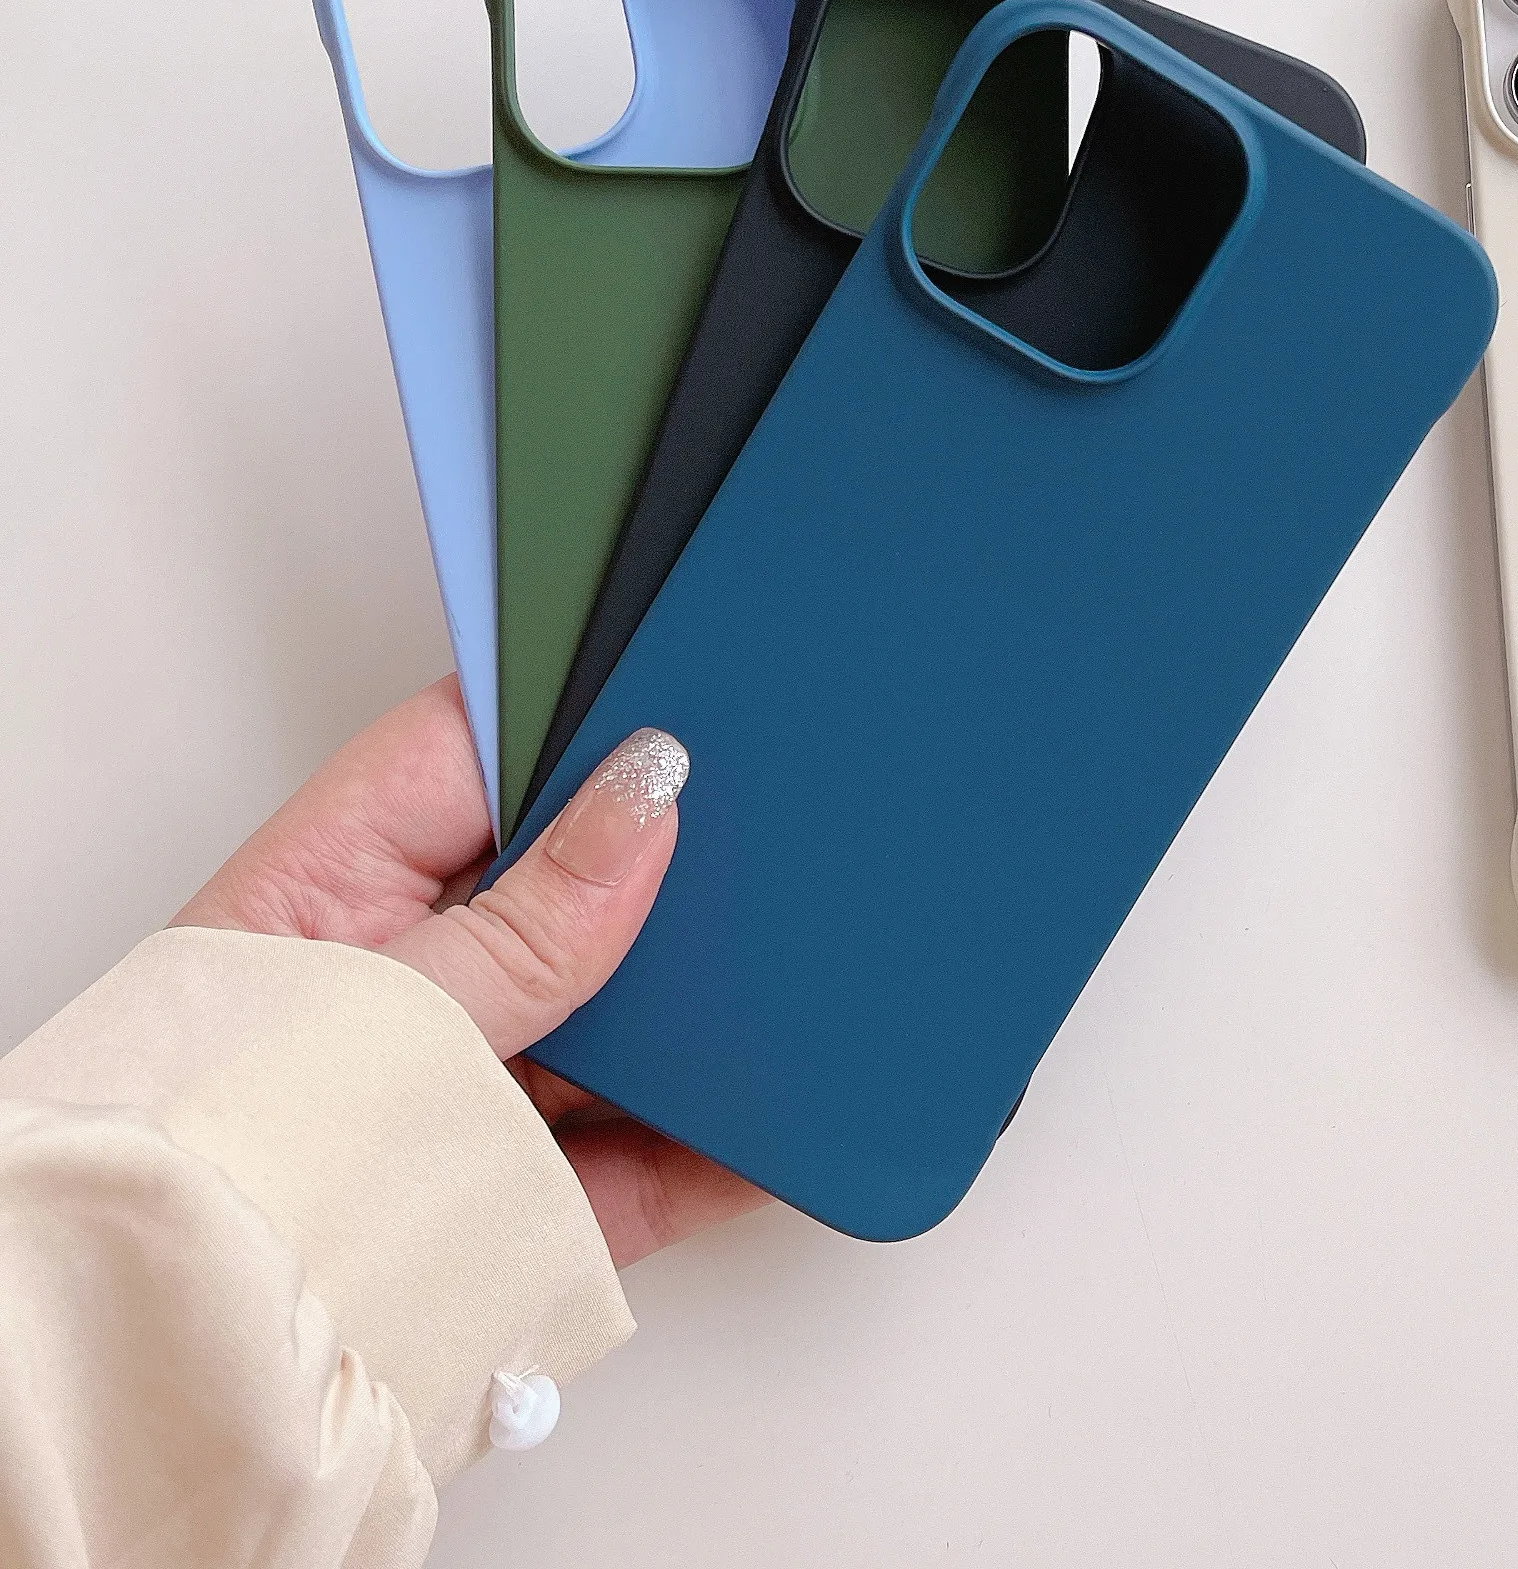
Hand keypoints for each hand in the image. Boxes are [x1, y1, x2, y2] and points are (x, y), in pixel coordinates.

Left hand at [172, 676, 761, 1265]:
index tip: (680, 691)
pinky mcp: (523, 1200)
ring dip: (701, 1012)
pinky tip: (783, 1122)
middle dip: (665, 868)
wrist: (168, 1382)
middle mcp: (410, 980)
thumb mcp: (387, 1009)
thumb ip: (524, 922)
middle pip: (564, 886)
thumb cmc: (207, 1170)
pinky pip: (644, 1154)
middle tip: (763, 830)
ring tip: (793, 976)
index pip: (470, 750)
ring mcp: (472, 1091)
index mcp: (339, 887)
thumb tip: (644, 796)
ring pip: (617, 1021)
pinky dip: (718, 1142)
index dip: (574, 709)